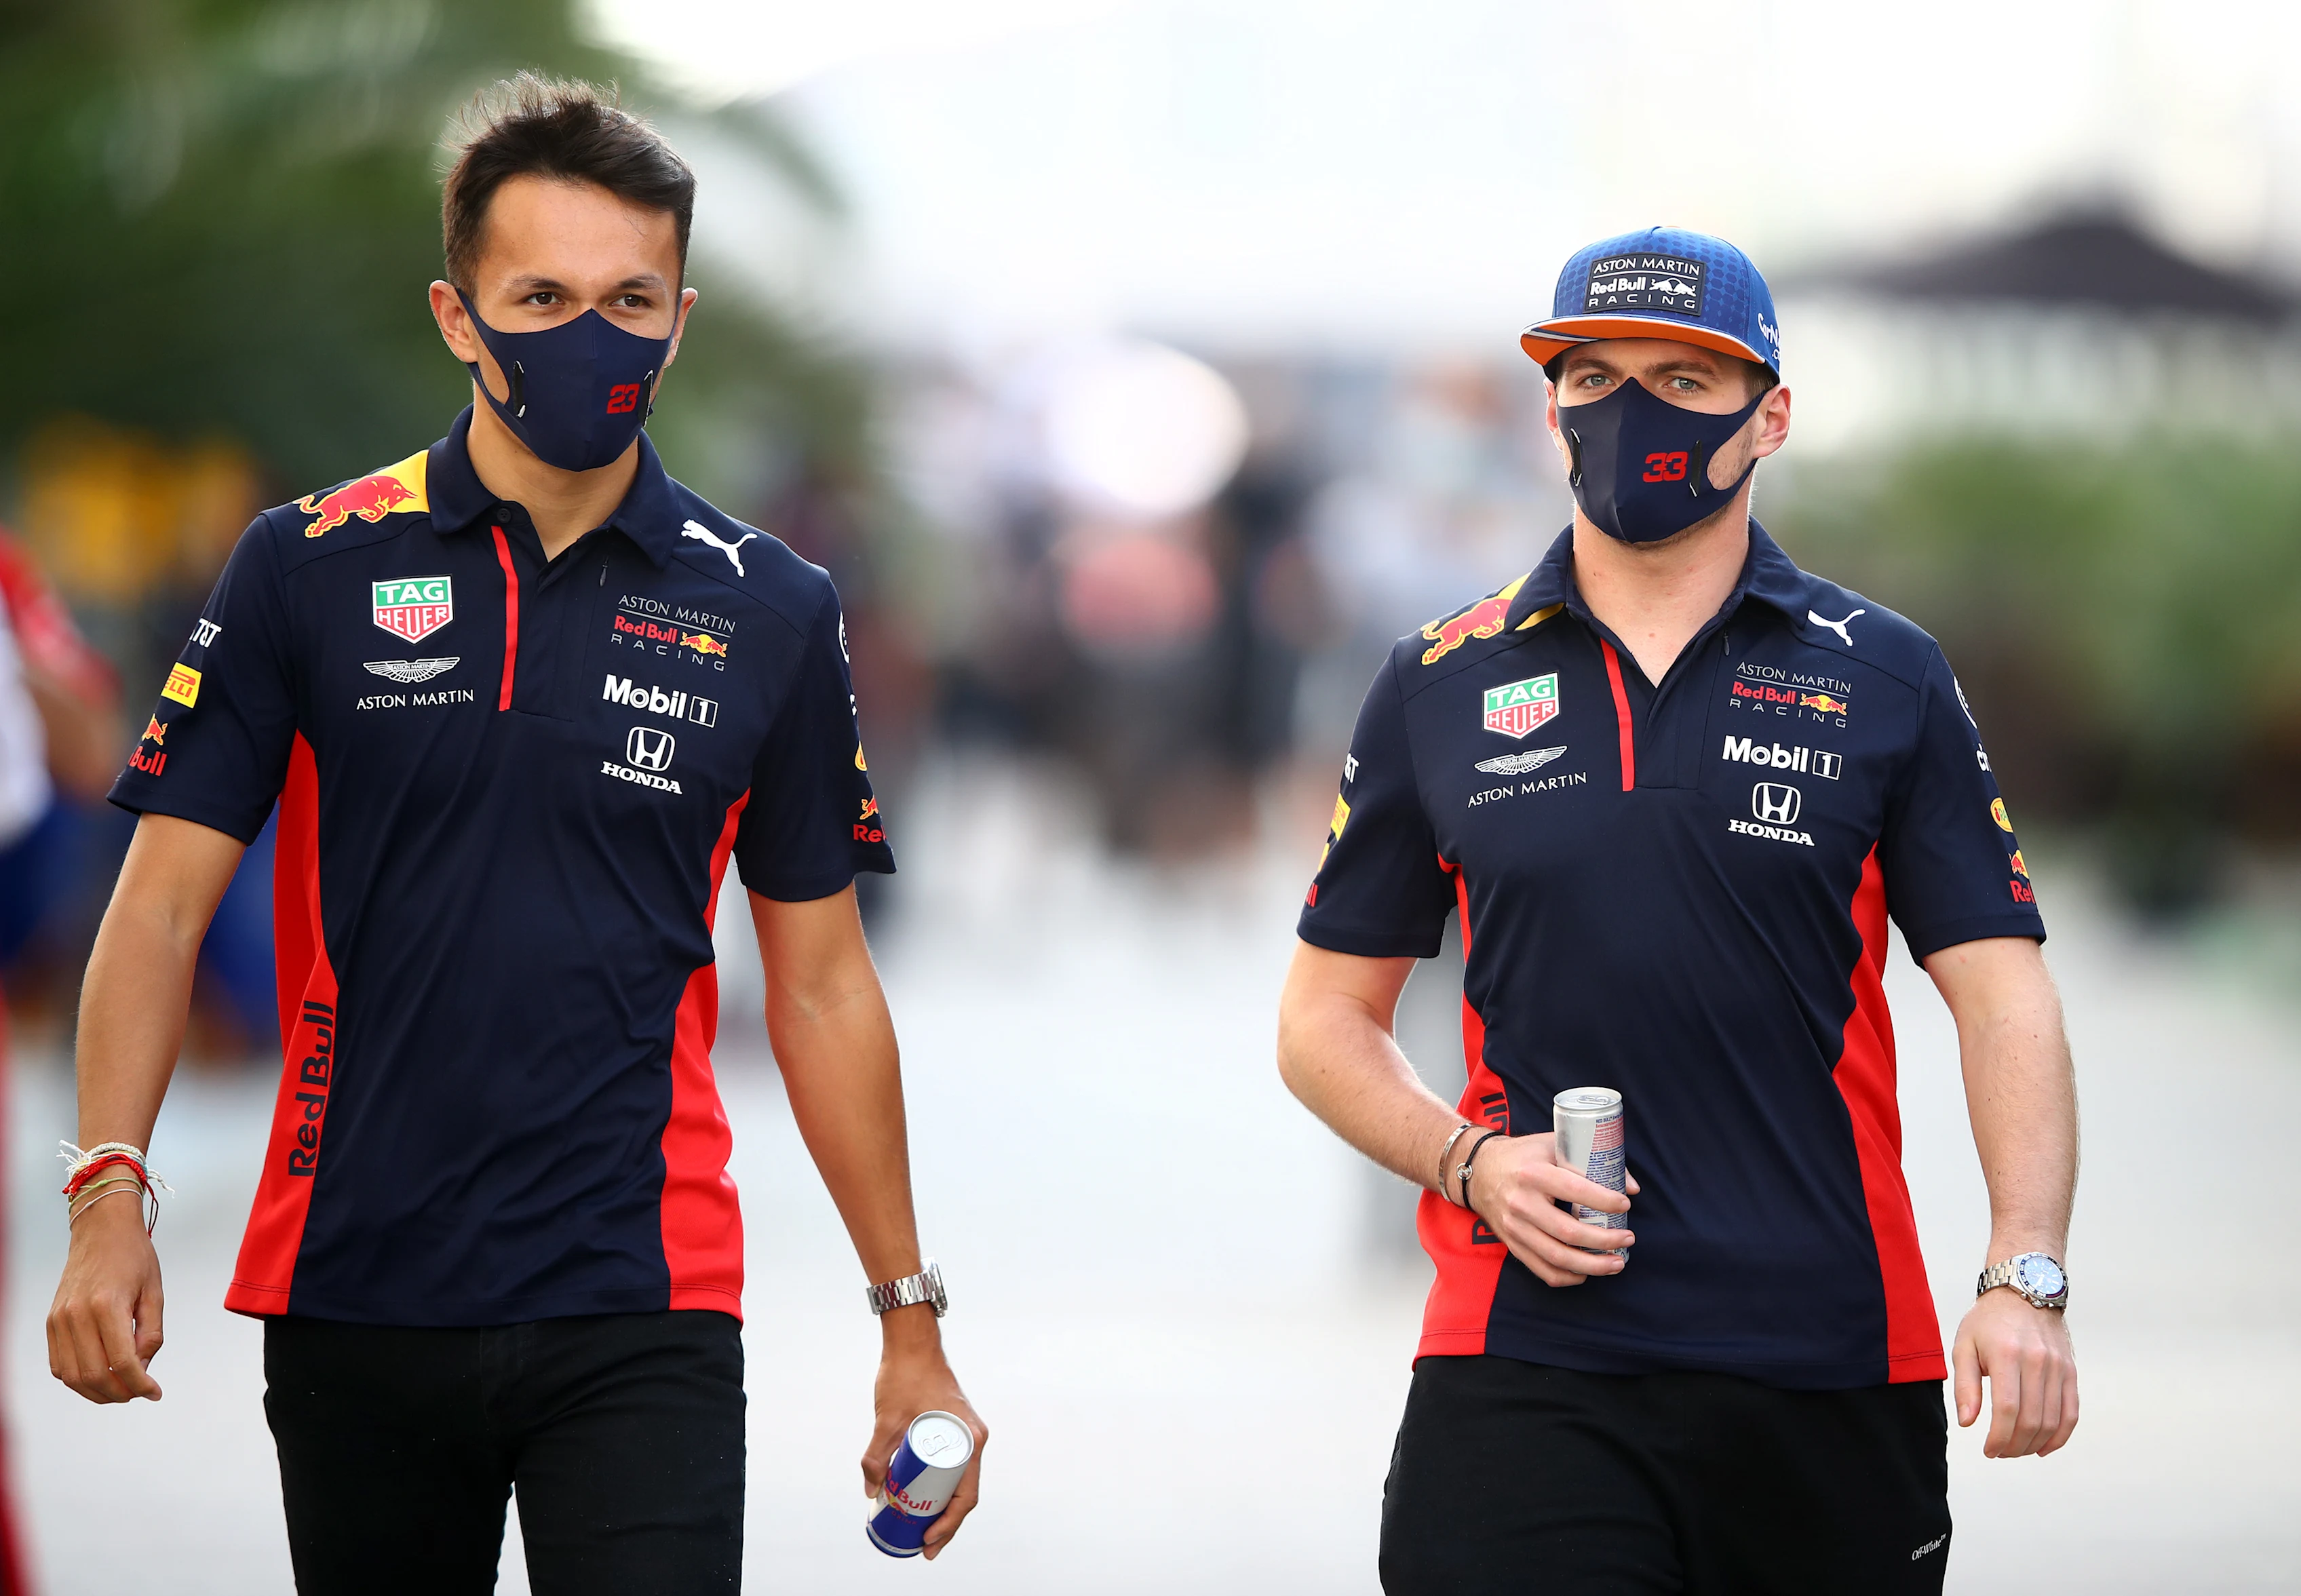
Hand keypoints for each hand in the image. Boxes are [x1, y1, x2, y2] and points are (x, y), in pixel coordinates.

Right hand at [47, 1193, 164, 1402]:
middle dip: (120, 1393)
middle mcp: (76, 1315)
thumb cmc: (133, 1257)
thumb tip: (142, 1368)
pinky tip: (100, 1376)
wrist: (101, 1230)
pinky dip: (78, 1379)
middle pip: (94, 1375)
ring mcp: (58, 1320)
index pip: (121, 1361)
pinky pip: (58, 1364)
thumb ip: (150, 1333)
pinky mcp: (51, 1322)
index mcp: (106, 1305)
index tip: (155, 1392)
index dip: (140, 1384)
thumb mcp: (154, 1292)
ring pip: (72, 1376)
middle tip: (140, 1393)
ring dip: (97, 1392)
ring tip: (122, 1390)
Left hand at [861, 1307, 985, 1559]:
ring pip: (959, 1481)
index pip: (965, 1495)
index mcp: (968, 1440)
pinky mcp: (955, 1429)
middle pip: (965, 1493)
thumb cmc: (906, 1376)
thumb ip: (876, 1456)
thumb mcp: (886, 1420)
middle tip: (924, 1546)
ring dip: (944, 1507)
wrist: (913, 1343)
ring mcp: (965, 1434)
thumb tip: (871, 1491)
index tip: (927, 1540)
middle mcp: (973, 1439)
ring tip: (923, 1529)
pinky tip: (925, 1498)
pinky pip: (953, 1466)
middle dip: (946, 1524)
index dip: (948, 1524)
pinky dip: (942, 1486)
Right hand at [1464, 1131, 1639, 1286]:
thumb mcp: (1552, 1144)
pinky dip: (1568, 1277)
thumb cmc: (1522, 1155)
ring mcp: (1514, 1228)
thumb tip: (1630, 1187)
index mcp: (1533, 1174)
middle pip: (1569, 1232)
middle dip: (1605, 1240)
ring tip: (1617, 1263)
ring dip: (1592, 1266)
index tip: (1625, 1204)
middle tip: (1628, 1238)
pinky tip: (1586, 1273)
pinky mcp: (1511, 1244)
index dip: (1605, 1201)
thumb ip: (1590, 1160)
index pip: (1576, 1191)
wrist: (1476, 1170)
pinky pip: (1541, 1269)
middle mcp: (1521, 1203)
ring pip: (1557, 1258)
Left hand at [1952, 1286, 2077, 1456]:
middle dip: (2014, 1446)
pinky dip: (2059, 1436)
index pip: (2008, 1410)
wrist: (2025, 1291)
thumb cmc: (1987, 1321)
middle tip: (1999, 1452)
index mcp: (2007, 1355)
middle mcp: (2037, 1362)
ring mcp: (2058, 1368)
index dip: (1999, 1437)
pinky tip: (2042, 1447)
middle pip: (2032, 1420)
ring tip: (2015, 1450)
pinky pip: (2071, 1413)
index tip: (1988, 1451)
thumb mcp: (1964, 1345)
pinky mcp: (2070, 1372)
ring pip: (2052, 1421)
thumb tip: (1968, 1423)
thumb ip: (1965, 1385)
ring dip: (2034, 1445)